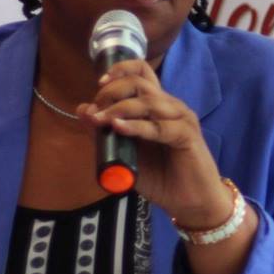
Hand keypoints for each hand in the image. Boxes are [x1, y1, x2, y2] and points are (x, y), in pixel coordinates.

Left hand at [77, 59, 229, 228]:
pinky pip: (160, 126)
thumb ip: (105, 133)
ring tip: (101, 121)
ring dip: (119, 108)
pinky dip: (137, 126)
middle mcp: (170, 107)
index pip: (141, 71)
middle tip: (97, 111)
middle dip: (112, 92)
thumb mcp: (125, 154)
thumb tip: (83, 111)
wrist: (190, 202)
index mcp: (157, 106)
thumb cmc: (162, 177)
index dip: (119, 71)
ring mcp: (181, 119)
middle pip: (140, 82)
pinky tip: (120, 128)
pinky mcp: (187, 136)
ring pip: (148, 101)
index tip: (99, 85)